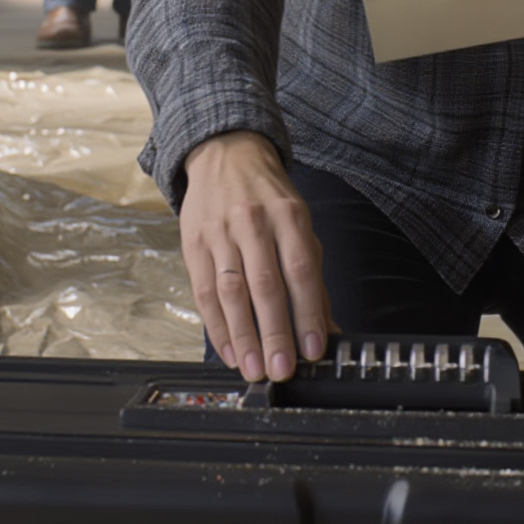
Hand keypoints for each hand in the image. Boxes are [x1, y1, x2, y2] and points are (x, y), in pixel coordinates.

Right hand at [180, 132, 332, 381]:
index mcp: (288, 215)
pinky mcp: (194, 245)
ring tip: (254, 368)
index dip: (307, 313)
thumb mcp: (299, 224)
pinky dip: (217, 327)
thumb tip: (328, 328)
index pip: (300, 270)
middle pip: (265, 285)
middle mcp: (253, 222)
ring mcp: (220, 233)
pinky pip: (204, 292)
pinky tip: (229, 351)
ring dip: (244, 336)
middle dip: (275, 333)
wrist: (226, 154)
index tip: (313, 349)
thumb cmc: (268, 196)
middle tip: (281, 369)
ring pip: (232, 292)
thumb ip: (312, 277)